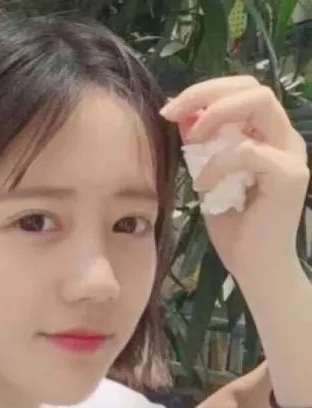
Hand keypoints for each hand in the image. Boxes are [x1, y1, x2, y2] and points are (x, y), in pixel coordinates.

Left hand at [160, 76, 308, 284]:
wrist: (254, 267)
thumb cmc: (233, 229)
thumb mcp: (208, 180)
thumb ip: (200, 149)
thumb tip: (182, 116)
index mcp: (266, 136)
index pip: (241, 91)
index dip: (203, 92)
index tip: (168, 109)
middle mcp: (284, 138)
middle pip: (253, 87)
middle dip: (206, 93)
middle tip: (172, 112)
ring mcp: (291, 154)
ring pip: (260, 104)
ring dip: (216, 115)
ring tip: (191, 142)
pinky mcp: (289, 176)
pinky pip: (250, 152)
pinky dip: (219, 164)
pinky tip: (203, 186)